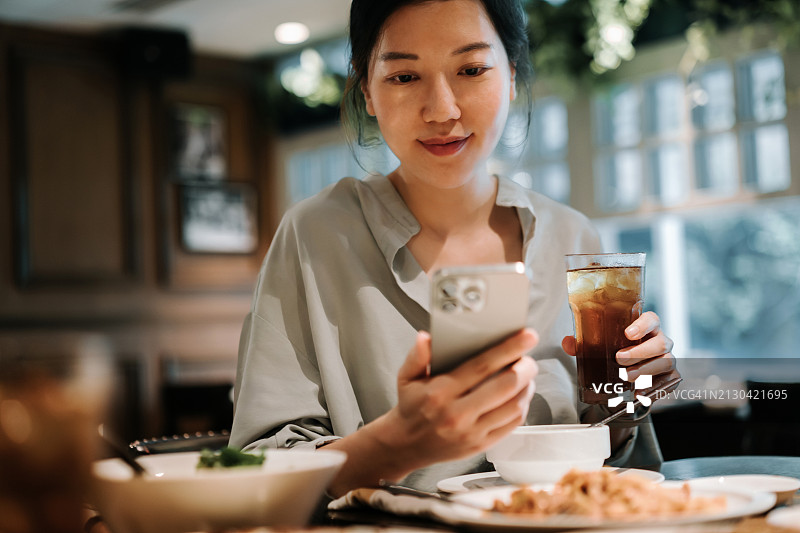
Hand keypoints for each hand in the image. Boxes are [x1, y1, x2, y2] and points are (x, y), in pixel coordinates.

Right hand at [384, 328, 538, 469]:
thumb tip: (426, 337)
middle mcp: (458, 413)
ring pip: (514, 406)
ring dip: (527, 387)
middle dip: (525, 368)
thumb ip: (417, 356)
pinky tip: (521, 395)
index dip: (508, 349)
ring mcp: (472, 432)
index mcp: (441, 392)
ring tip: (527, 375)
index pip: (482, 365)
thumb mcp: (406, 377)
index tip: (526, 337)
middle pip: (505, 386)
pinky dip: (523, 406)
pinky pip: (512, 424)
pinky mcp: (481, 445)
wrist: (407, 445)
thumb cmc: (411, 408)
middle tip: (530, 358)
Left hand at [562, 311, 679, 389]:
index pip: (651, 319)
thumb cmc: (617, 352)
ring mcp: (667, 358)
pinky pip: (670, 381)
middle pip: (661, 342)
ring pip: (665, 361)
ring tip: (627, 376)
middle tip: (619, 359)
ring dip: (646, 369)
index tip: (628, 334)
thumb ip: (583, 344)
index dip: (643, 325)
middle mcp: (660, 340)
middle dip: (640, 352)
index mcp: (645, 328)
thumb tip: (568, 343)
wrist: (628, 377)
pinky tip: (640, 393)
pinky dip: (655, 388)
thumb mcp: (599, 347)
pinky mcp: (670, 376)